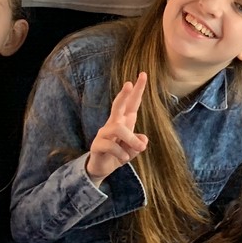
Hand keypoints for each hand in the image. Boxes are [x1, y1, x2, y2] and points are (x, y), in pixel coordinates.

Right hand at [86, 71, 148, 186]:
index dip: (138, 89)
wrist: (103, 168)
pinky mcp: (97, 144)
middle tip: (129, 83)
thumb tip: (142, 141)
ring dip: (131, 139)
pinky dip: (121, 153)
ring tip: (139, 149)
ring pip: (118, 128)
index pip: (132, 102)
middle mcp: (113, 123)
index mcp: (124, 120)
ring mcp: (104, 133)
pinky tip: (124, 158)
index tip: (143, 74)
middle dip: (124, 94)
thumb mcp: (133, 149)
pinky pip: (111, 145)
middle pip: (118, 105)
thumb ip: (139, 143)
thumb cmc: (119, 153)